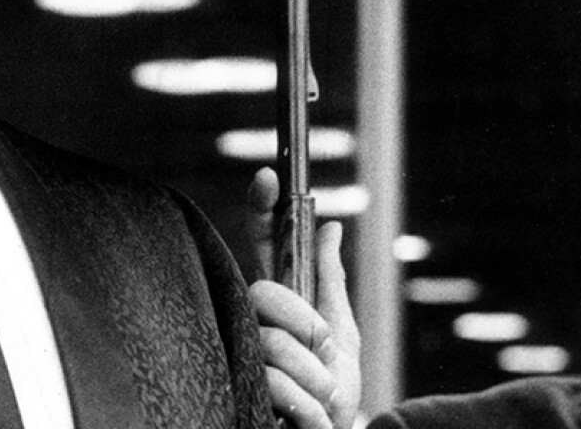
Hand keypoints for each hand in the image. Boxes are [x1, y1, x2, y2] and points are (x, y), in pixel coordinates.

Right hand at [246, 167, 361, 428]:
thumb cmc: (331, 395)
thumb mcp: (343, 336)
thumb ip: (330, 283)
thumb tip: (329, 227)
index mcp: (277, 300)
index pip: (262, 243)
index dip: (262, 207)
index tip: (268, 176)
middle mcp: (250, 318)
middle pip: (266, 293)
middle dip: (308, 327)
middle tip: (324, 356)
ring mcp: (241, 351)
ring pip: (278, 344)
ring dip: (316, 381)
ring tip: (319, 400)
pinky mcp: (238, 388)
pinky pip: (279, 386)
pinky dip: (307, 408)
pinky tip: (307, 420)